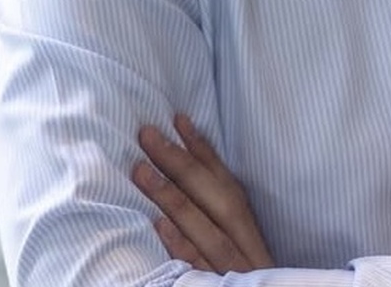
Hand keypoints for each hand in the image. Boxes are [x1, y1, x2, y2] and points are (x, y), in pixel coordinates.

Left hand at [133, 114, 273, 272]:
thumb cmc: (243, 285)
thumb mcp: (238, 249)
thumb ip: (216, 220)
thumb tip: (186, 176)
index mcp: (250, 233)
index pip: (228, 186)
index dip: (204, 152)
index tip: (178, 120)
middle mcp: (246, 248)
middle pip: (218, 201)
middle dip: (182, 164)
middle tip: (148, 134)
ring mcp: (234, 271)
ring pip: (206, 231)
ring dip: (174, 198)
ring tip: (141, 170)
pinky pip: (200, 269)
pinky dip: (181, 246)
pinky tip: (159, 225)